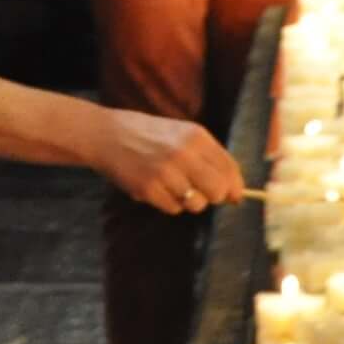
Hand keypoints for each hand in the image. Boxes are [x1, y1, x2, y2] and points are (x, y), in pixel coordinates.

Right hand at [95, 110, 245, 215]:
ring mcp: (166, 172)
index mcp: (196, 136)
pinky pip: (174, 209)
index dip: (235, 187)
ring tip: (174, 186)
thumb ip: (208, 157)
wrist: (107, 135)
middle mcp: (184, 153)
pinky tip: (156, 188)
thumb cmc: (149, 136)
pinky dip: (168, 203)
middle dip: (214, 197)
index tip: (235, 196)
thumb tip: (235, 191)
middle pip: (218, 191)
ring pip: (196, 203)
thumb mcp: (182, 134)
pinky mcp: (149, 189)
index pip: (229, 168)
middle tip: (202, 193)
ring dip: (189, 201)